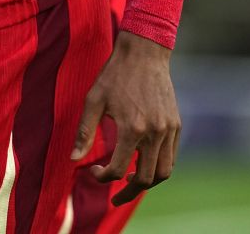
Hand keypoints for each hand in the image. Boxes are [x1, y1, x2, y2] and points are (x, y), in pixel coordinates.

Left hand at [71, 30, 179, 205]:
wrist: (144, 52)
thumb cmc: (115, 74)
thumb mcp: (93, 101)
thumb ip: (84, 133)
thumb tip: (74, 160)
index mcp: (132, 128)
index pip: (118, 170)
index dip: (102, 177)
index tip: (93, 171)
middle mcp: (154, 133)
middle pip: (145, 179)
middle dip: (128, 191)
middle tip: (114, 196)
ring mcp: (168, 129)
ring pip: (163, 172)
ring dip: (147, 182)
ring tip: (131, 180)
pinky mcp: (176, 124)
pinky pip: (171, 156)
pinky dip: (159, 167)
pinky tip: (143, 162)